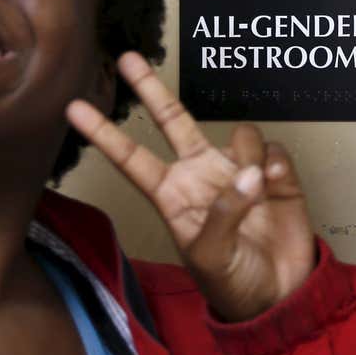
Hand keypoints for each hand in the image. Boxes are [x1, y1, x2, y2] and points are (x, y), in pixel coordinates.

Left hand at [66, 52, 314, 321]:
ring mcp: (237, 170)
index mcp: (173, 195)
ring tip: (258, 190)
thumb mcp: (213, 257)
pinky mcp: (273, 174)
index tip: (74, 108)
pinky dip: (276, 165)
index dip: (104, 134)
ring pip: (239, 132)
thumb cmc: (233, 284)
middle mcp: (201, 174)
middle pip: (172, 121)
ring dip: (247, 153)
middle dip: (151, 89)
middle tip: (127, 59)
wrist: (281, 295)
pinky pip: (273, 149)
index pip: (132, 158)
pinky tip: (277, 187)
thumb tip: (249, 174)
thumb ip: (224, 213)